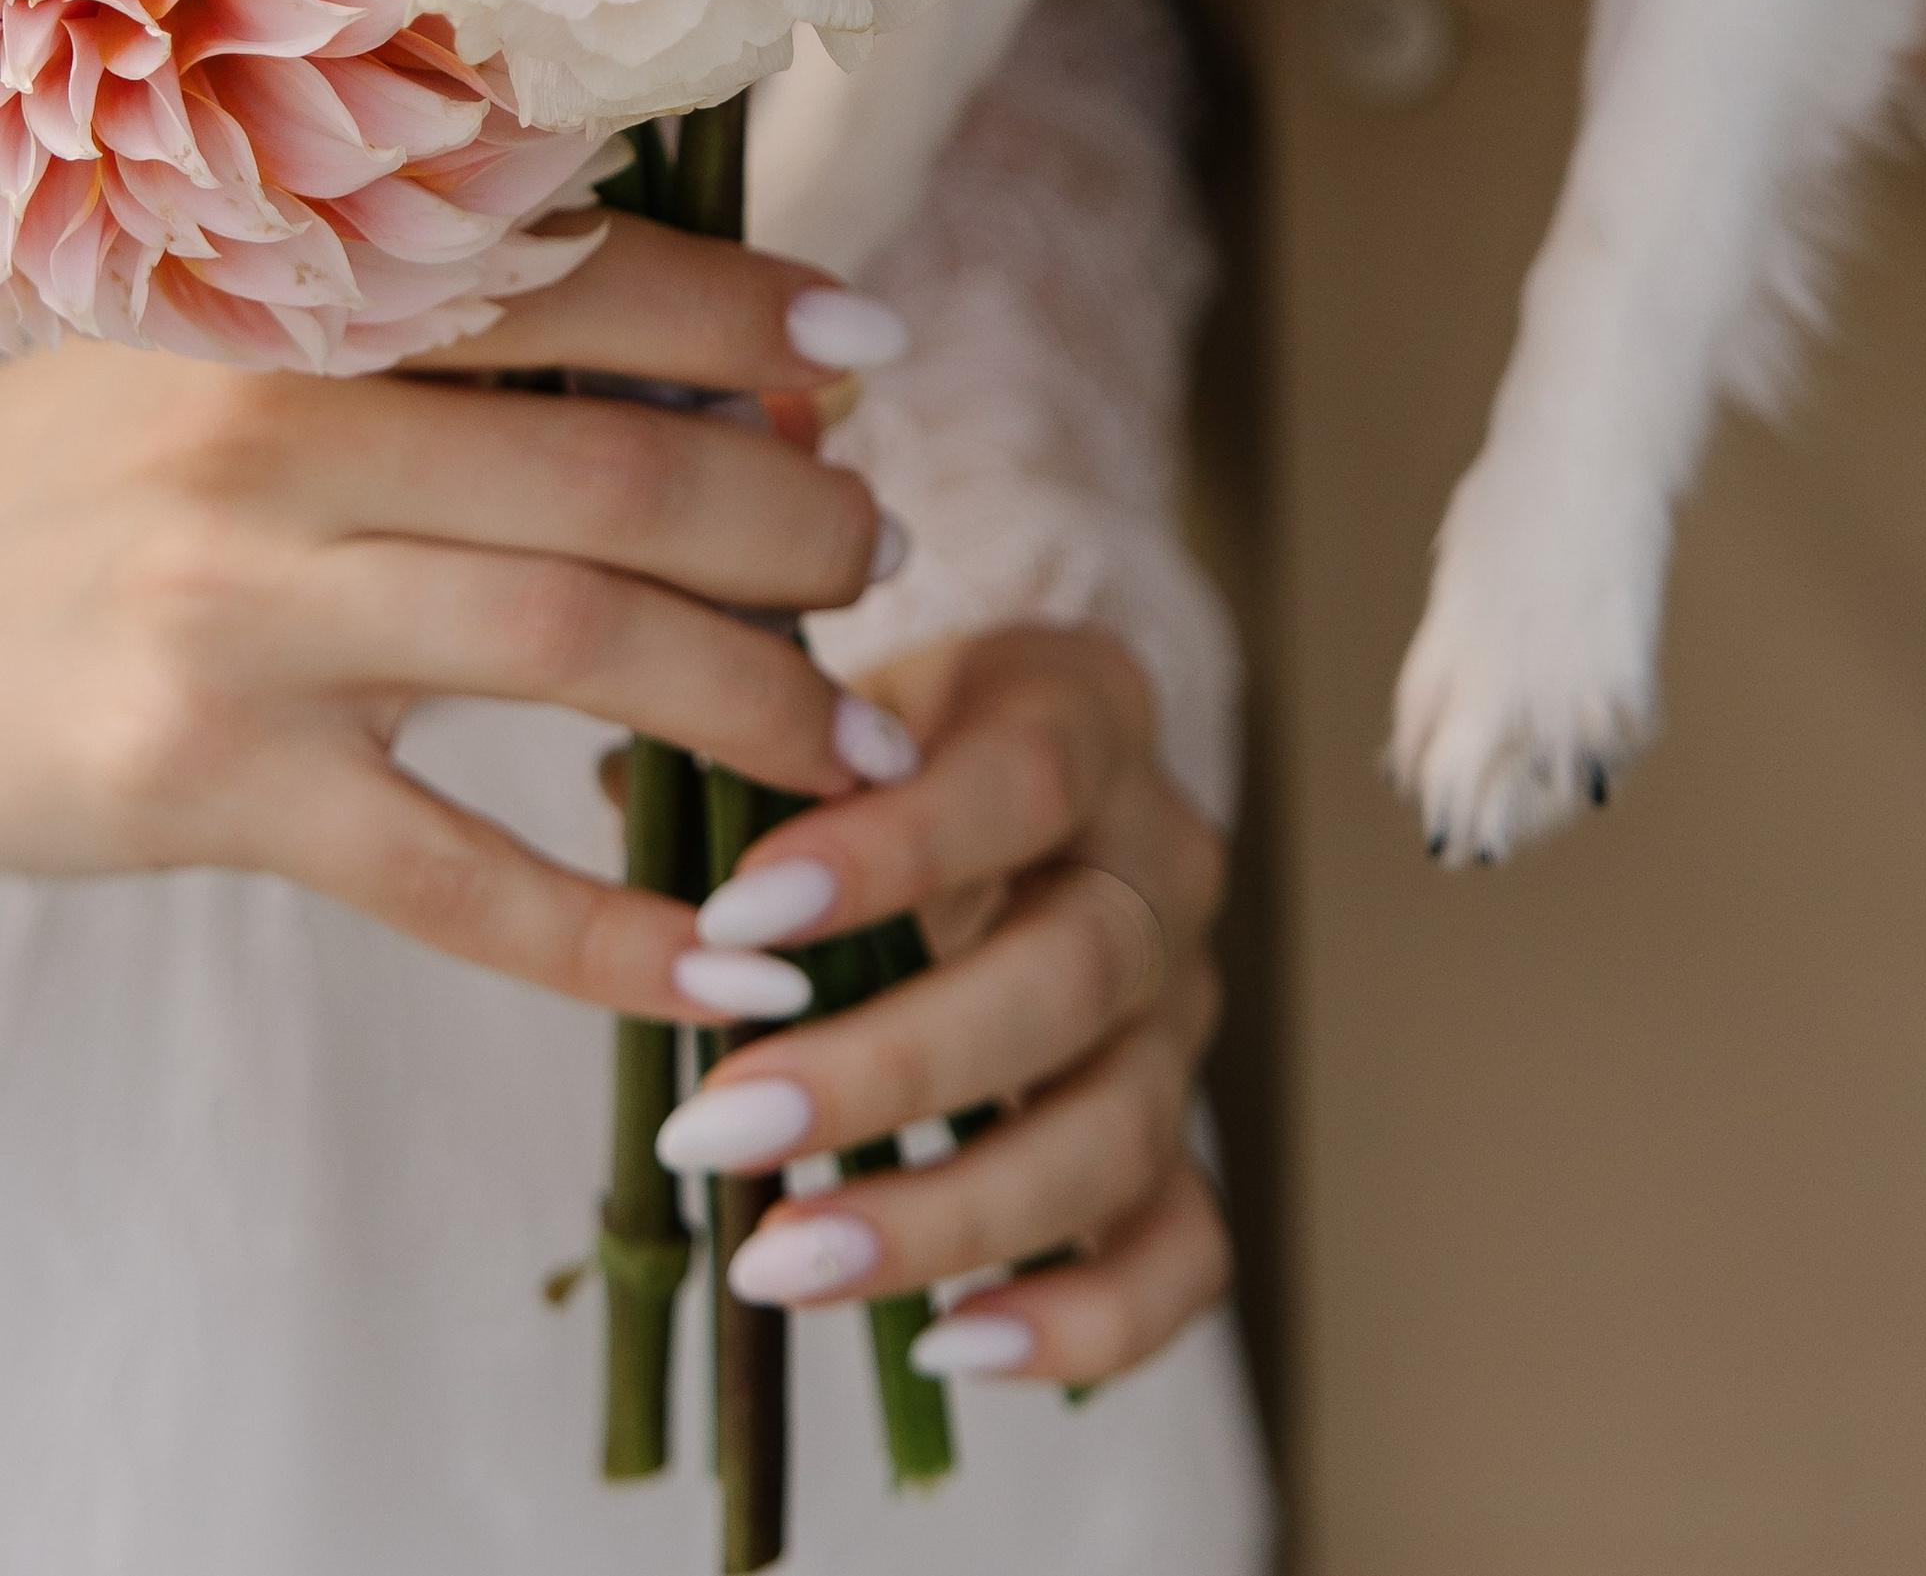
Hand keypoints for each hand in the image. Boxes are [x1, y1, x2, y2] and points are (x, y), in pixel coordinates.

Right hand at [0, 218, 903, 1010]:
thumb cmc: (122, 473)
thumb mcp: (265, 366)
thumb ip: (488, 363)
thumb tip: (776, 384)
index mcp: (310, 307)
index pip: (585, 281)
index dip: (752, 310)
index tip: (879, 346)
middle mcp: (278, 443)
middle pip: (620, 475)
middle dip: (794, 522)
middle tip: (881, 554)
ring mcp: (242, 617)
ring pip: (575, 644)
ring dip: (760, 700)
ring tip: (869, 747)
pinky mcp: (208, 784)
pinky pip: (454, 877)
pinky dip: (609, 934)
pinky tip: (732, 971)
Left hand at [664, 626, 1230, 1390]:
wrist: (1001, 767)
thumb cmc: (878, 743)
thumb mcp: (829, 701)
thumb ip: (750, 748)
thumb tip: (621, 799)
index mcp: (1085, 717)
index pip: (1023, 782)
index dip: (892, 856)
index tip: (732, 925)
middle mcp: (1161, 862)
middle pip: (1075, 975)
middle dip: (889, 1070)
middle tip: (716, 1129)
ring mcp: (1180, 1011)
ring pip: (1119, 1129)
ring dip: (946, 1215)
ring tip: (778, 1264)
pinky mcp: (1179, 1132)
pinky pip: (1182, 1250)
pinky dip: (1080, 1320)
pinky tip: (944, 1347)